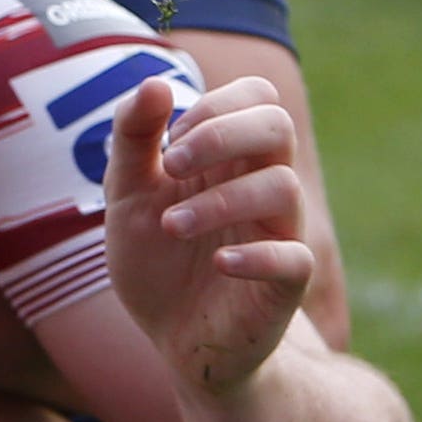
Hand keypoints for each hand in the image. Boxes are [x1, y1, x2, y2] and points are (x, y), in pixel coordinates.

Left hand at [103, 73, 314, 402]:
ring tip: (172, 227)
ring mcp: (279, 233)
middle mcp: (263, 186)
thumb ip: (134, 138)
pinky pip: (294, 259)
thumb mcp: (126, 195)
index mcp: (232, 157)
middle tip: (172, 166)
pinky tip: (219, 262)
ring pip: (282, 188)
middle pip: (278, 125)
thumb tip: (156, 82)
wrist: (172, 339)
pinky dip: (256, 255)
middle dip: (222, 133)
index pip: (257, 95)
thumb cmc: (156, 259)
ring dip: (220, 200)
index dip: (215, 104)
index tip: (168, 144)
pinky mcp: (285, 285)